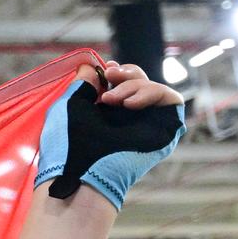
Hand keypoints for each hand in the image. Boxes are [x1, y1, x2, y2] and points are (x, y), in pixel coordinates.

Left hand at [35, 59, 184, 209]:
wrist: (78, 172)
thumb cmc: (67, 144)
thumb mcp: (69, 105)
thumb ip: (82, 83)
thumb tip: (91, 66)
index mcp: (106, 113)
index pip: (122, 84)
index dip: (118, 72)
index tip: (108, 68)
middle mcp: (128, 118)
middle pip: (141, 81)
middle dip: (127, 73)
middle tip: (111, 75)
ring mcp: (147, 124)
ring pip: (154, 88)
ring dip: (134, 85)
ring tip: (112, 100)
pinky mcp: (164, 130)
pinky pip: (170, 99)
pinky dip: (153, 92)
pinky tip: (130, 104)